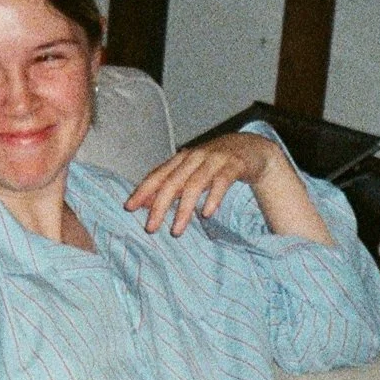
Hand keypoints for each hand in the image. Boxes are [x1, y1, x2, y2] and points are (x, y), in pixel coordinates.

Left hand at [126, 133, 278, 235]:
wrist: (251, 148)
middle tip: (150, 228)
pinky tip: (207, 214)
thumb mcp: (191, 173)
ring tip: (176, 231)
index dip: (143, 191)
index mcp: (181, 159)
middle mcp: (195, 157)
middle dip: (159, 206)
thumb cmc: (215, 164)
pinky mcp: (234, 165)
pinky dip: (213, 198)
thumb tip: (146, 204)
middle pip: (172, 182)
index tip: (128, 208)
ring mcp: (215, 160)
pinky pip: (222, 182)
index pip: (158, 175)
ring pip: (195, 184)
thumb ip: (171, 186)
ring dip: (183, 209)